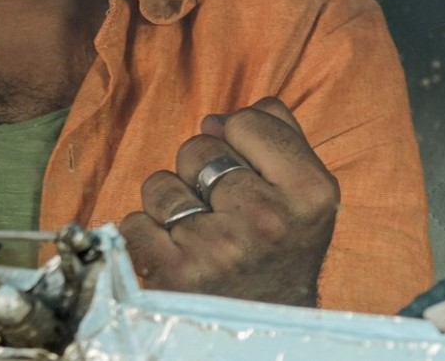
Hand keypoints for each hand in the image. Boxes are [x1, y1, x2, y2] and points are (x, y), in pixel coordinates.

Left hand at [120, 97, 340, 306]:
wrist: (271, 325)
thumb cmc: (282, 249)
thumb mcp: (306, 192)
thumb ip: (278, 135)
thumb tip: (216, 120)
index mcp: (308, 191)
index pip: (247, 121)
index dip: (241, 140)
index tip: (249, 170)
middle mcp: (267, 218)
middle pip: (200, 147)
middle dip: (203, 171)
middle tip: (226, 210)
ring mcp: (218, 247)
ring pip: (162, 183)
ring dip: (172, 204)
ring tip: (201, 234)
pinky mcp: (175, 273)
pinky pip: (136, 222)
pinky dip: (147, 236)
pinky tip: (176, 254)